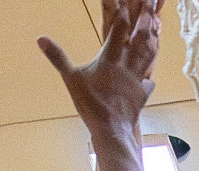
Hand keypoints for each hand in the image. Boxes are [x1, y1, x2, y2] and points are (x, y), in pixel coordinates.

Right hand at [39, 0, 157, 136]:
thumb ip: (58, 57)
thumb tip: (41, 39)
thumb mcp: (70, 79)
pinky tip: (150, 79)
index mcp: (110, 59)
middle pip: (140, 37)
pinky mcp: (142, 94)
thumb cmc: (91, 103)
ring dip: (153, 39)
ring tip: (157, 26)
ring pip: (148, 54)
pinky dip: (149, 78)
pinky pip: (148, 82)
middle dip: (146, 19)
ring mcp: (137, 79)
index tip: (128, 1)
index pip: (120, 30)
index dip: (124, 13)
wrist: (112, 129)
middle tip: (151, 5)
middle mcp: (127, 65)